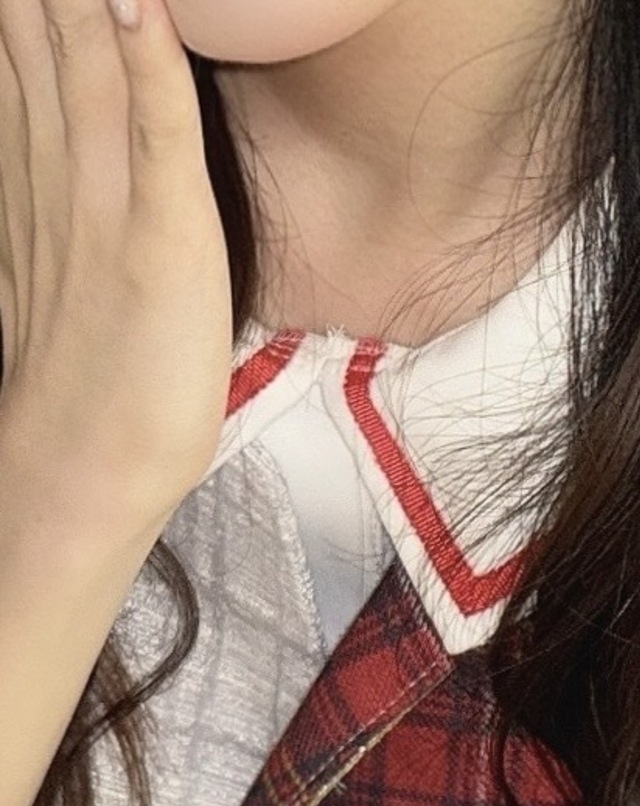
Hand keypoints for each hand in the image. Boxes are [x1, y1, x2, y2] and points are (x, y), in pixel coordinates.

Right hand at [0, 0, 232, 529]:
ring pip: (91, 66)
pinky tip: (140, 3)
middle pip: (48, 40)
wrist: (81, 475)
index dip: (26, 6)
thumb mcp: (63, 268)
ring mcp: (107, 209)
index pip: (26, 55)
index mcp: (37, 181)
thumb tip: (66, 138)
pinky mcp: (162, 246)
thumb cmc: (90, 385)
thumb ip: (60, 197)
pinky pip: (160, 139)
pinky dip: (152, 66)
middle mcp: (61, 176)